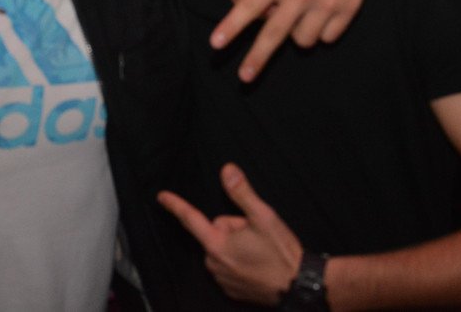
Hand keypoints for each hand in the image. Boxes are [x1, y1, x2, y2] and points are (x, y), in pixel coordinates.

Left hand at [157, 163, 302, 305]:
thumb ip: (242, 192)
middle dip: (232, 228)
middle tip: (255, 234)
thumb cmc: (281, 252)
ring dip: (236, 246)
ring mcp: (222, 279)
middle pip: (215, 232)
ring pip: (222, 249)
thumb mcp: (263, 216)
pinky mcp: (231, 290)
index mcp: (218, 244)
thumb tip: (227, 170)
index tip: (162, 197)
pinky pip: (228, 266)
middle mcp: (214, 264)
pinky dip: (240, 261)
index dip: (175, 205)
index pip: (191, 219)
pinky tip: (258, 264)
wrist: (298, 286)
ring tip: (260, 250)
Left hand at [211, 0, 380, 80]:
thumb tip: (266, 19)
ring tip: (302, 14)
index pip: (249, 7)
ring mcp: (326, 2)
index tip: (215, 45)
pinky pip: (328, 36)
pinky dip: (323, 30)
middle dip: (257, 59)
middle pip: (274, 35)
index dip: (231, 28)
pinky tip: (324, 11)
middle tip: (244, 78)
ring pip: (303, 40)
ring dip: (297, 34)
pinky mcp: (348, 8)